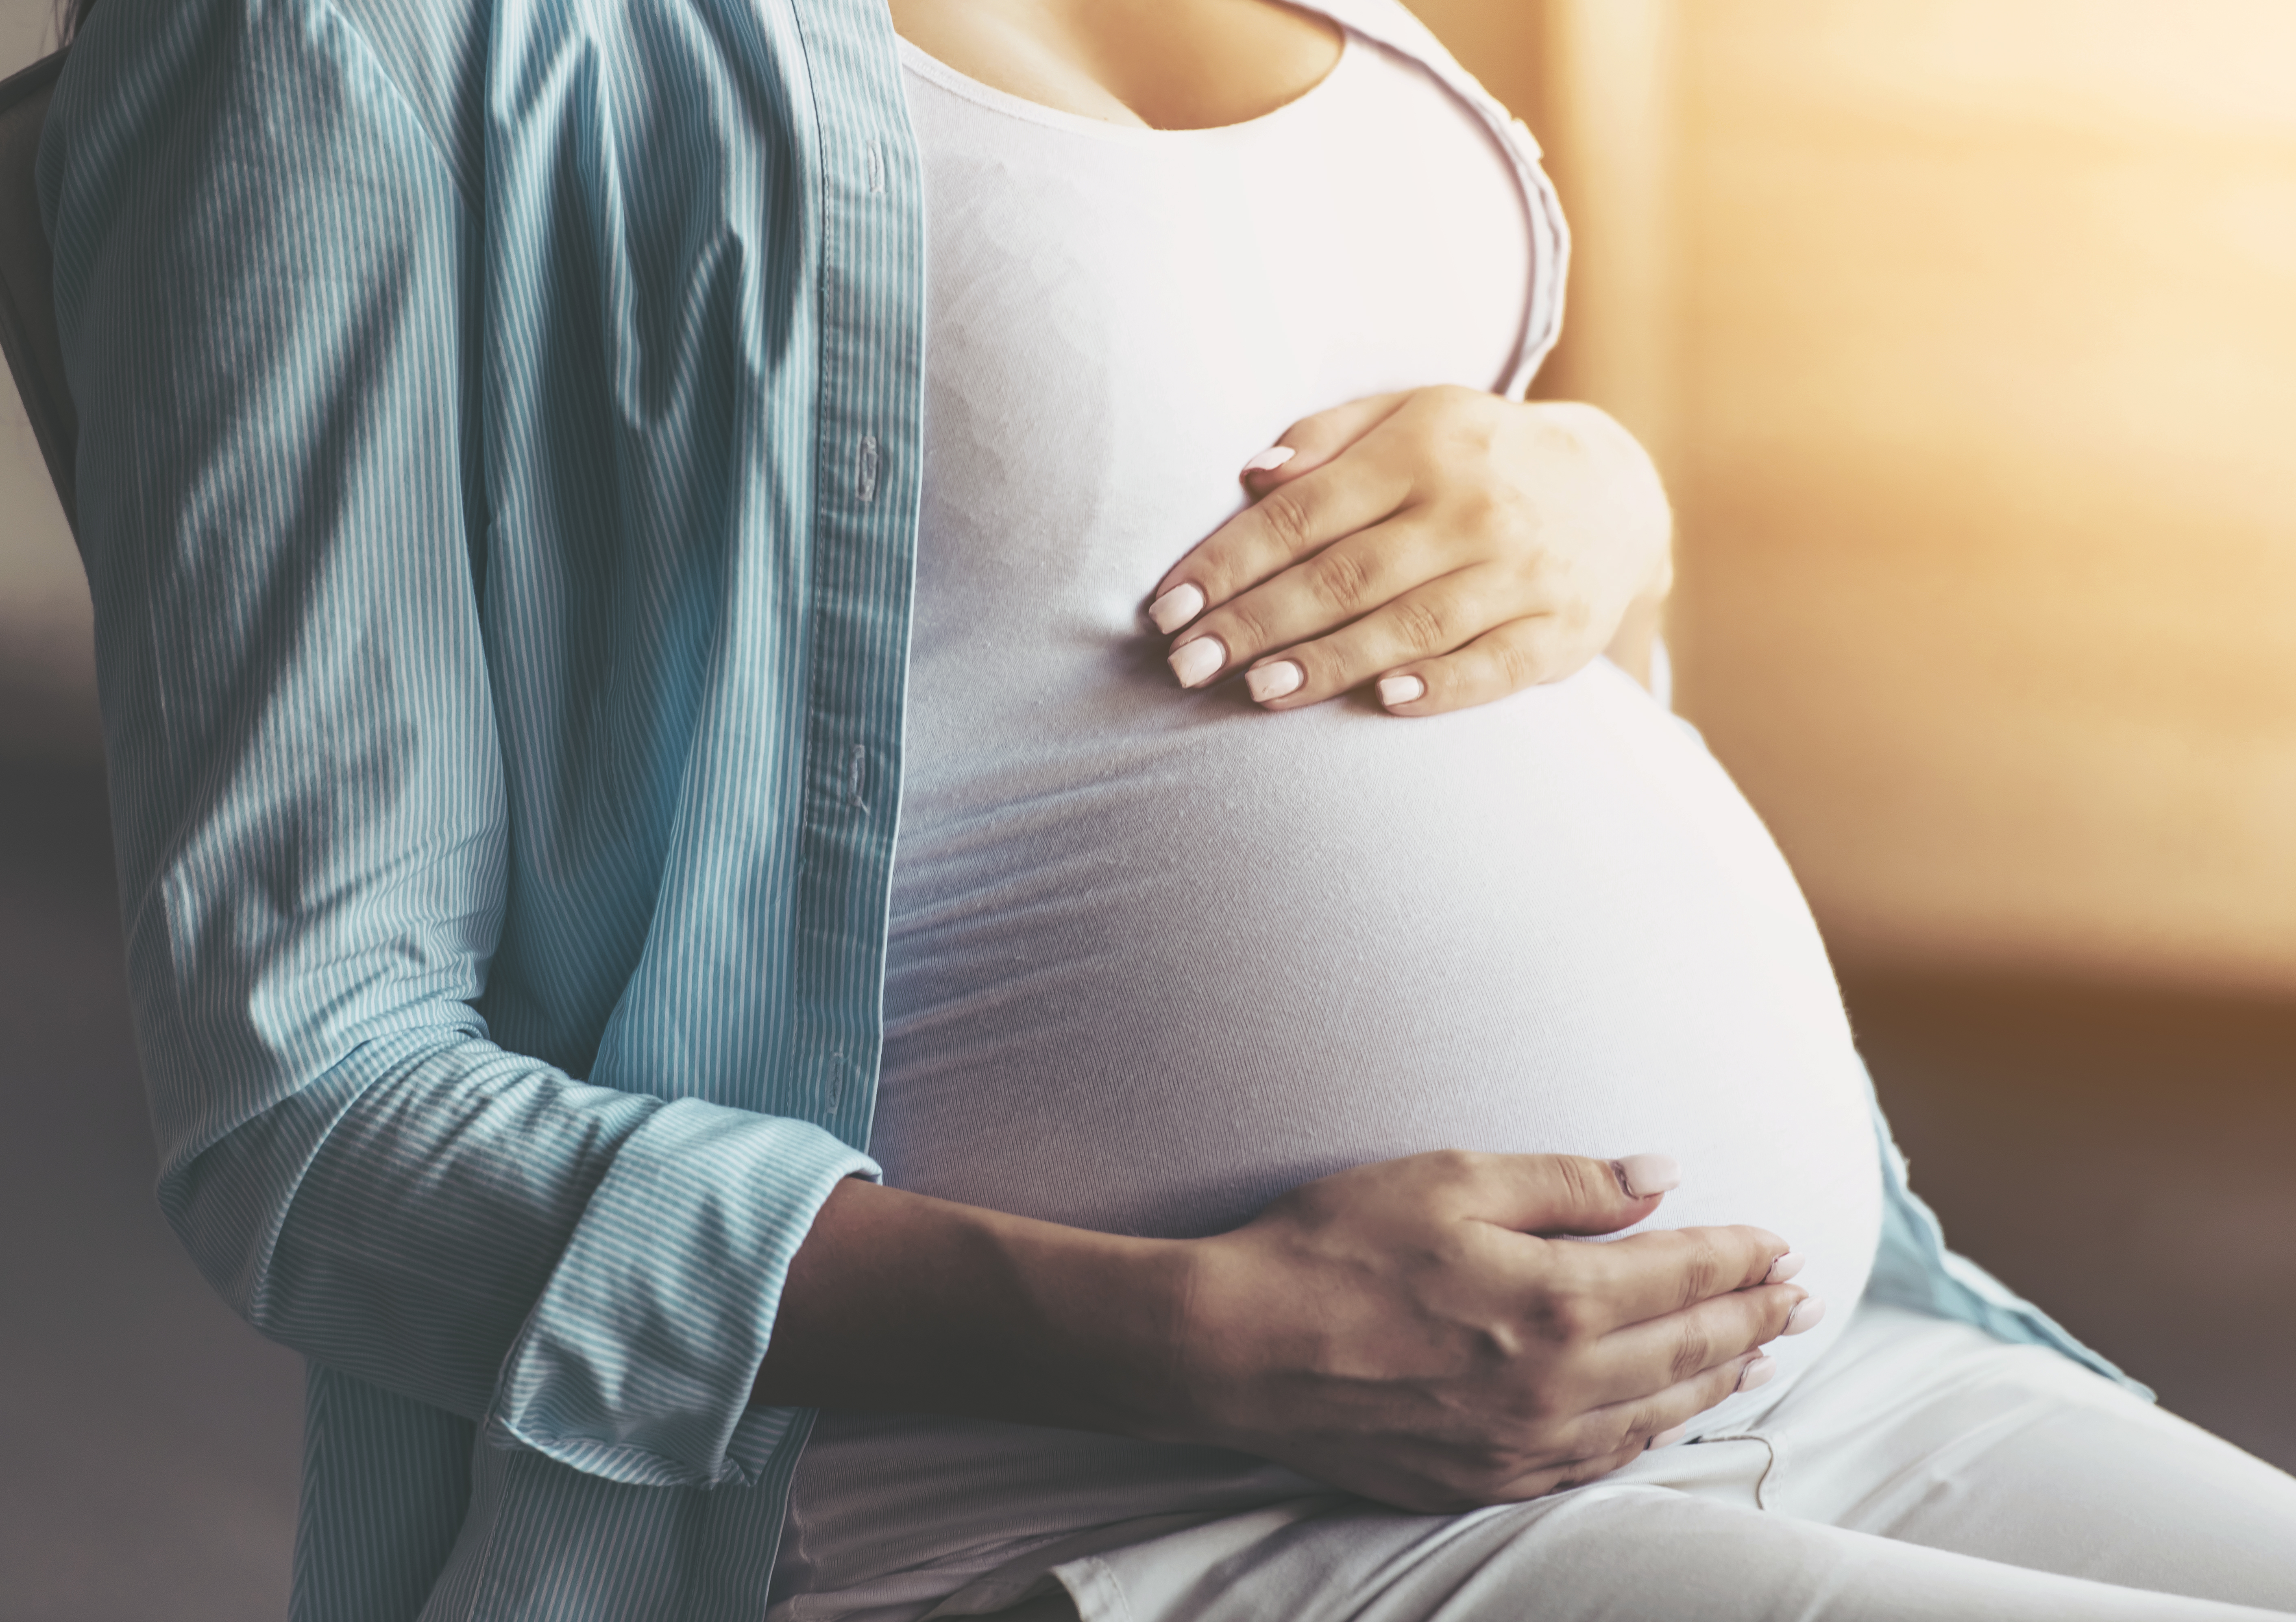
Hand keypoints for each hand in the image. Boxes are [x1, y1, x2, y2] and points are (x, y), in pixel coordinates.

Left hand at [1148, 389, 1672, 714]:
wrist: (1615, 492)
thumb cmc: (1478, 457)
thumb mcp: (1411, 414)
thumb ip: (1328, 437)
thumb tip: (1250, 473)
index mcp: (1424, 448)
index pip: (1305, 512)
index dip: (1229, 561)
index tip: (1169, 606)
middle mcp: (1472, 508)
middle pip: (1345, 575)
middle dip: (1257, 623)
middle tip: (1186, 664)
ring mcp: (1521, 571)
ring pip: (1411, 624)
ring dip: (1330, 662)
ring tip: (1256, 691)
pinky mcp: (1559, 630)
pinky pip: (1494, 663)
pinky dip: (1441, 684)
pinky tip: (1385, 701)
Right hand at [1163, 1150, 1810, 1510]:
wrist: (1235, 1346)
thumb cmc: (1332, 1247)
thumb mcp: (1450, 1179)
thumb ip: (1567, 1182)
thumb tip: (1661, 1175)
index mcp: (1556, 1301)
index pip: (1683, 1275)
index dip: (1739, 1257)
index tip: (1780, 1242)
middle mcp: (1557, 1384)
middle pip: (1686, 1348)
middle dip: (1752, 1317)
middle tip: (1800, 1297)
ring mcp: (1521, 1443)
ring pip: (1654, 1415)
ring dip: (1717, 1381)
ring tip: (1760, 1356)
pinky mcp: (1481, 1478)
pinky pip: (1595, 1463)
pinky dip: (1648, 1435)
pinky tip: (1664, 1418)